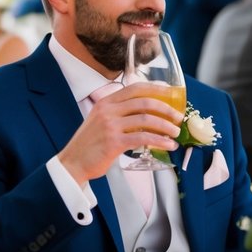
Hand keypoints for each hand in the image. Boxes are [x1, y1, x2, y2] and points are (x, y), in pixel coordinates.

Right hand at [57, 84, 181, 183]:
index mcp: (106, 102)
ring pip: (146, 119)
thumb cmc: (90, 145)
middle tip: (178, 117)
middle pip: (144, 102)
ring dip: (165, 126)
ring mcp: (110, 125)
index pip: (135, 88)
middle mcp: (108, 110)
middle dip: (166, 108)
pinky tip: (168, 145)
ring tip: (175, 133)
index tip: (171, 94)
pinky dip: (159, 141)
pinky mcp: (114, 142)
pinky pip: (143, 138)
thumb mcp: (101, 121)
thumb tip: (148, 116)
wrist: (73, 163)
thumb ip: (119, 115)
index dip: (156, 89)